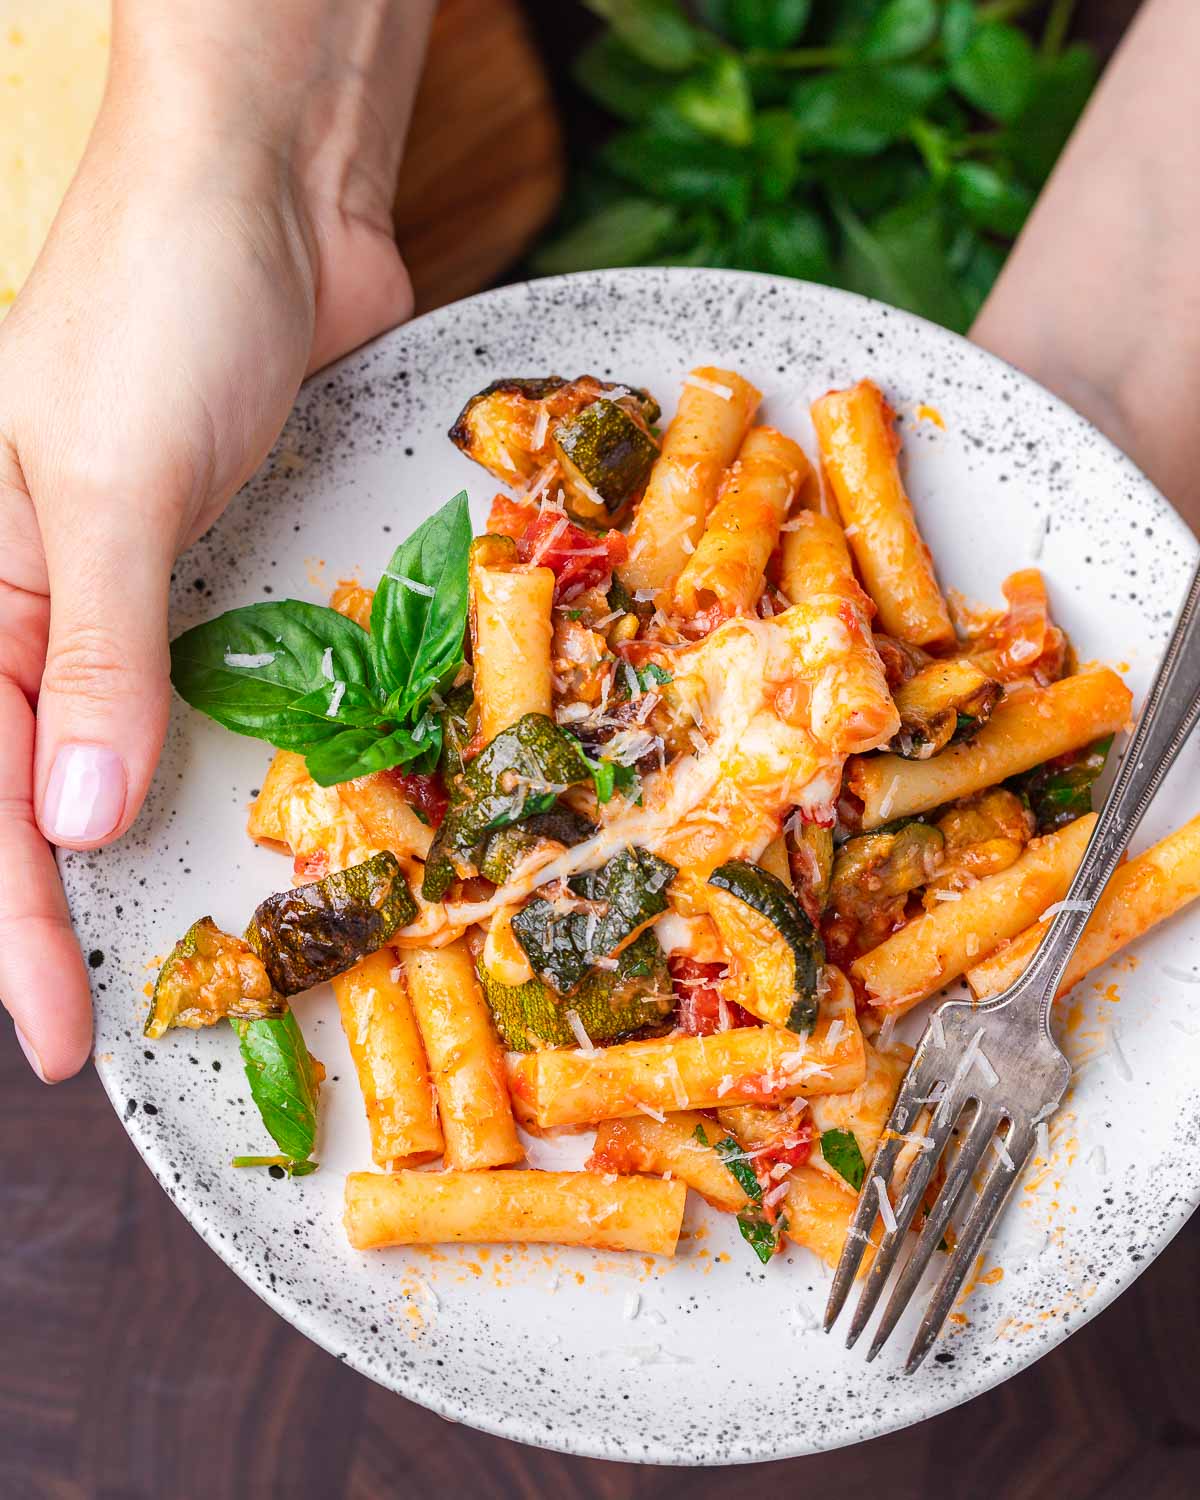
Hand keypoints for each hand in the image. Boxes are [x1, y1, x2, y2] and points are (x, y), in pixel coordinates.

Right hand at [0, 0, 432, 1080]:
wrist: (268, 203)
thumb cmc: (158, 306)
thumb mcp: (109, 486)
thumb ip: (92, 656)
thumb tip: (69, 820)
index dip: (13, 927)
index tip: (53, 1038)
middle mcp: (35, 600)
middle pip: (31, 791)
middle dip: (56, 915)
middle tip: (100, 1037)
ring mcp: (125, 589)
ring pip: (109, 752)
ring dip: (129, 854)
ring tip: (162, 963)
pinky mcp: (210, 565)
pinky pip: (195, 688)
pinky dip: (206, 762)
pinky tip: (231, 825)